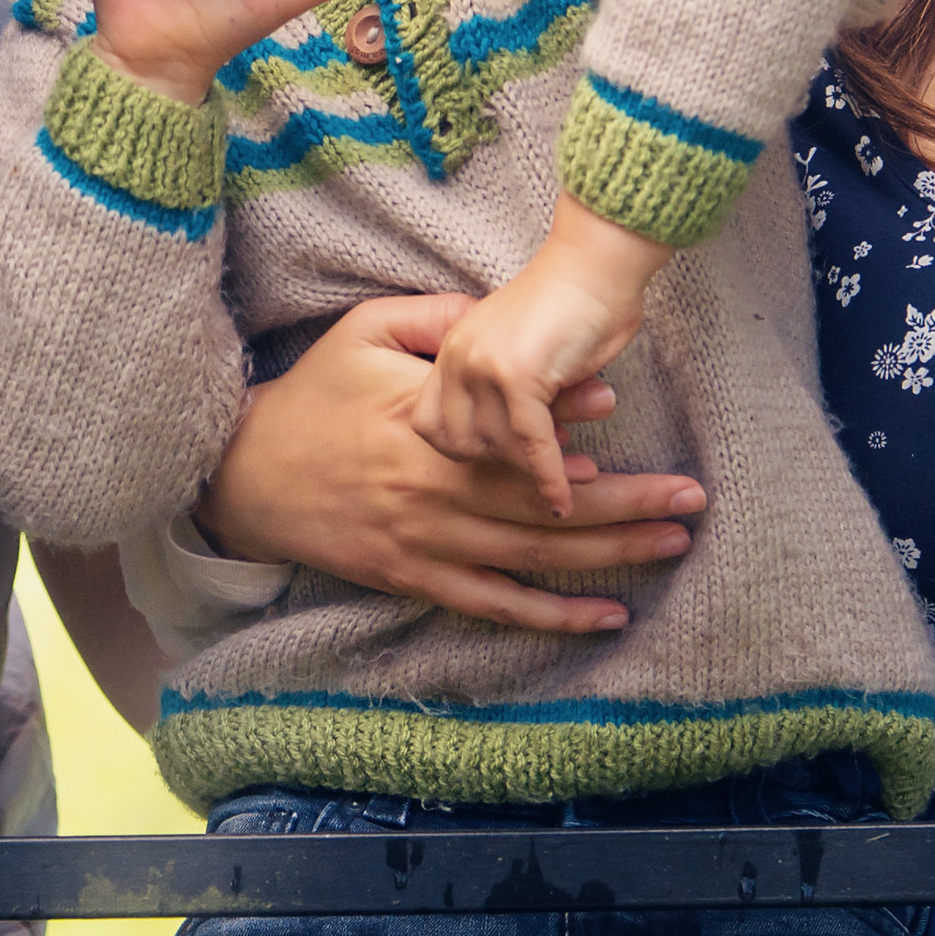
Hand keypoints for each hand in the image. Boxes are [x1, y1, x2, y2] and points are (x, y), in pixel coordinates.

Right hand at [197, 291, 706, 634]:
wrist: (242, 476)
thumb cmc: (310, 397)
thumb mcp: (361, 334)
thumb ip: (434, 321)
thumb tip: (499, 320)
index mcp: (423, 428)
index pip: (510, 432)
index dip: (568, 428)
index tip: (626, 413)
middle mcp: (432, 493)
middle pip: (544, 504)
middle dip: (625, 503)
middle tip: (691, 499)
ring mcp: (426, 545)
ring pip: (532, 557)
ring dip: (609, 556)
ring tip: (672, 545)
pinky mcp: (416, 579)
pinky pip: (496, 604)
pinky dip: (552, 615)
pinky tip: (606, 614)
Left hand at [413, 194, 673, 515]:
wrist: (598, 263)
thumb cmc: (573, 305)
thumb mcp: (519, 350)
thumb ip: (505, 392)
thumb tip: (515, 449)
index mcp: (452, 350)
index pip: (429, 423)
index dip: (463, 449)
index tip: (498, 459)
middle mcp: (457, 358)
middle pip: (457, 443)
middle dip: (495, 465)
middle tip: (533, 472)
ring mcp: (483, 366)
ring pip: (496, 448)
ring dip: (529, 471)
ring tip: (562, 482)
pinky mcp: (518, 376)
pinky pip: (531, 444)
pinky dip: (549, 479)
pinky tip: (562, 501)